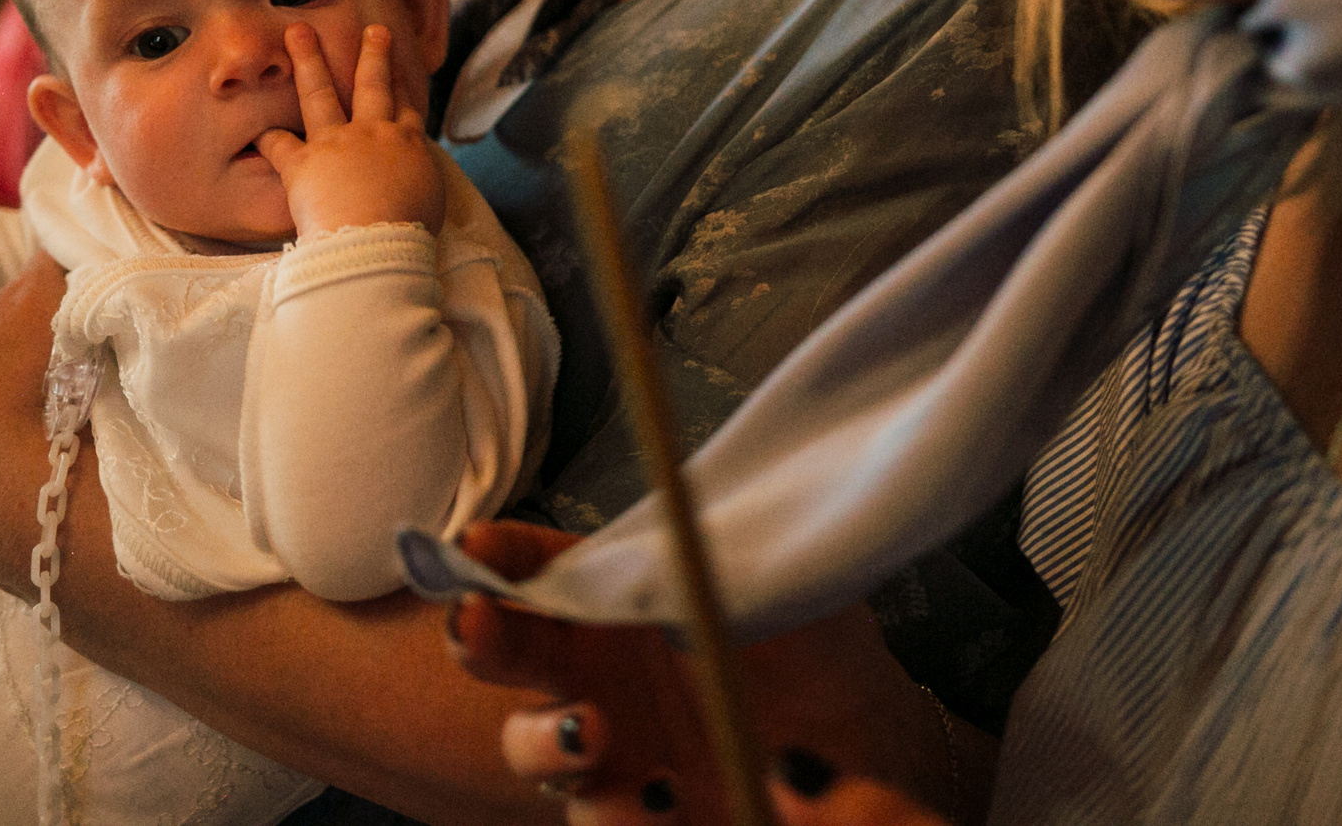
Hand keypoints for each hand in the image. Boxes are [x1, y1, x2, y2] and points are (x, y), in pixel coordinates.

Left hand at [256, 23, 446, 237]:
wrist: (374, 245)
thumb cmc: (406, 235)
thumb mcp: (429, 204)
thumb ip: (419, 183)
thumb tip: (413, 183)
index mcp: (407, 146)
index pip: (405, 108)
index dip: (402, 84)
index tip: (398, 67)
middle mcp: (373, 134)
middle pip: (373, 85)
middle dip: (373, 54)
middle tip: (374, 30)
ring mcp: (336, 144)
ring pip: (321, 93)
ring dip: (309, 59)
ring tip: (297, 31)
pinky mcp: (302, 163)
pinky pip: (278, 144)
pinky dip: (266, 135)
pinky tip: (254, 125)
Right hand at [452, 524, 977, 825]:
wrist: (863, 744)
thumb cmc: (814, 647)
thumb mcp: (777, 588)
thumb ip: (717, 565)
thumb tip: (672, 543)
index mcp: (615, 599)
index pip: (540, 565)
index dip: (500, 553)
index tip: (478, 544)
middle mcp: (592, 671)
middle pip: (503, 650)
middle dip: (479, 635)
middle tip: (478, 624)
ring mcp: (603, 749)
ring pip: (533, 748)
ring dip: (548, 741)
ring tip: (594, 736)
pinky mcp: (633, 812)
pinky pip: (601, 818)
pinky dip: (622, 814)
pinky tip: (665, 803)